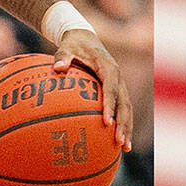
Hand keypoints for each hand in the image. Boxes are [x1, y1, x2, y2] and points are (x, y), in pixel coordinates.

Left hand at [52, 29, 132, 151]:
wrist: (85, 37)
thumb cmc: (74, 44)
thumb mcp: (66, 46)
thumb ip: (62, 56)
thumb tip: (57, 68)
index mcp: (108, 67)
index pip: (111, 89)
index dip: (110, 106)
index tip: (106, 123)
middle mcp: (118, 77)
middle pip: (125, 103)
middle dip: (124, 123)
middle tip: (119, 142)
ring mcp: (119, 85)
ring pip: (127, 109)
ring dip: (127, 128)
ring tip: (125, 148)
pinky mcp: (117, 90)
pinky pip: (122, 109)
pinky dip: (123, 124)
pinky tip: (119, 142)